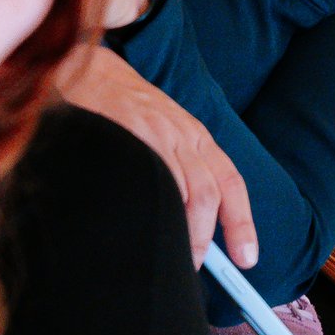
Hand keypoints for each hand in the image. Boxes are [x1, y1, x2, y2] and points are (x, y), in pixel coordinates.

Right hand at [63, 46, 257, 269]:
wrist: (86, 68)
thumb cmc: (125, 109)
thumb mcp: (164, 131)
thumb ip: (180, 169)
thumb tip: (189, 224)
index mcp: (196, 137)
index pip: (230, 183)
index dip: (242, 223)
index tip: (248, 258)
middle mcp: (182, 136)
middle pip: (208, 194)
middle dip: (205, 237)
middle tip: (194, 266)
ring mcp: (153, 134)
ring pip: (181, 191)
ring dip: (179, 229)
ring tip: (168, 255)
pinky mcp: (124, 133)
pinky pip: (146, 178)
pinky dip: (150, 207)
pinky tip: (141, 224)